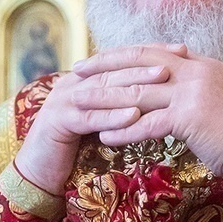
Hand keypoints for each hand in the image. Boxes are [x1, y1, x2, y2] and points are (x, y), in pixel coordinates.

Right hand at [14, 63, 168, 196]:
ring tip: (162, 82)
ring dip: (134, 85)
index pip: (123, 59)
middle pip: (115, 70)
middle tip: (176, 61)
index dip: (152, 52)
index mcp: (87, 78)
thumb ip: (124, 103)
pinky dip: (112, 116)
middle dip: (147, 64)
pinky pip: (90, 118)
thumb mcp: (104, 119)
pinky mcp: (58, 122)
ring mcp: (63, 100)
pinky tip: (134, 115)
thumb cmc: (77, 148)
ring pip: (104, 90)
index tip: (182, 50)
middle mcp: (74, 83)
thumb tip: (164, 93)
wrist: (40, 172)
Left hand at [74, 45, 222, 177]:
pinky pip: (148, 122)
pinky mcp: (191, 117)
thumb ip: (194, 92)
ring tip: (80, 106)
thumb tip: (171, 98)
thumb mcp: (218, 101)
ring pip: (138, 93)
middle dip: (104, 66)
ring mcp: (193, 92)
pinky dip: (124, 129)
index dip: (122, 54)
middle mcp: (196, 71)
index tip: (98, 58)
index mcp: (201, 65)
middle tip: (77, 72)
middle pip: (139, 63)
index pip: (152, 51)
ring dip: (106, 101)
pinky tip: (104, 136)